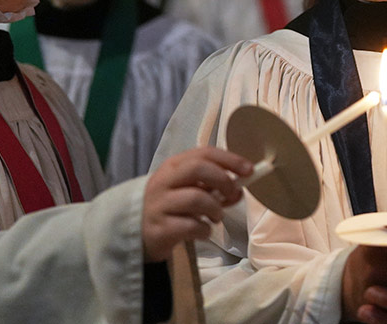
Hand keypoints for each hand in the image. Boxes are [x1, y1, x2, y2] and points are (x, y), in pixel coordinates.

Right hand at [141, 146, 252, 261]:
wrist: (137, 233)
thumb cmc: (170, 206)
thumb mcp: (188, 189)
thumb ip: (213, 185)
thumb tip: (240, 188)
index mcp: (173, 166)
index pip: (204, 153)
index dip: (230, 159)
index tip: (249, 170)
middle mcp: (163, 182)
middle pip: (198, 169)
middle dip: (223, 180)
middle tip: (232, 195)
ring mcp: (159, 205)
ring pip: (197, 199)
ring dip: (216, 209)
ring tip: (216, 217)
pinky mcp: (159, 229)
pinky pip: (191, 226)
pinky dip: (205, 230)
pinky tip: (203, 231)